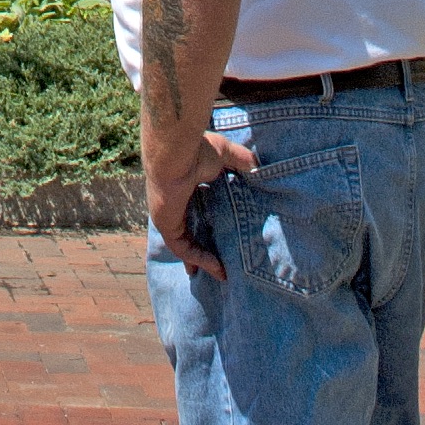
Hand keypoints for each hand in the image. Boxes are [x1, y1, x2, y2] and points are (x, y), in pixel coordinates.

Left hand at [146, 126, 257, 278]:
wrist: (175, 153)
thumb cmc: (196, 150)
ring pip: (184, 244)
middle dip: (197, 249)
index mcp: (183, 187)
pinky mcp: (166, 225)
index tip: (217, 235)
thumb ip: (241, 159)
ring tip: (222, 274)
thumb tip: (258, 165)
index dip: (202, 222)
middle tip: (217, 264)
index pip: (192, 209)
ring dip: (201, 260)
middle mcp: (173, 204)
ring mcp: (167, 215)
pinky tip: (218, 268)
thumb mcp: (224, 154)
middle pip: (186, 231)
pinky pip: (182, 248)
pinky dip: (199, 258)